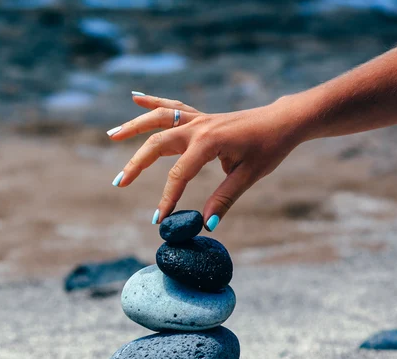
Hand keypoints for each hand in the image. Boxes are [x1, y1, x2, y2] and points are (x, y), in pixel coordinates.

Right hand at [107, 93, 302, 229]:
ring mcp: (198, 118)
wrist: (284, 120)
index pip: (179, 173)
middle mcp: (198, 127)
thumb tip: (206, 224)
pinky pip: (171, 107)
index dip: (167, 198)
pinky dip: (152, 102)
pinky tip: (135, 97)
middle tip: (118, 183)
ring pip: (158, 119)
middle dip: (136, 164)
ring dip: (133, 126)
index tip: (160, 219)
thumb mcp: (249, 175)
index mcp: (209, 142)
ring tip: (111, 135)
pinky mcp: (200, 117)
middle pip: (157, 143)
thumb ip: (224, 199)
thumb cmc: (270, 147)